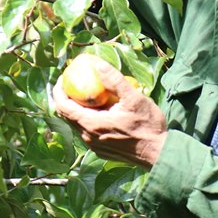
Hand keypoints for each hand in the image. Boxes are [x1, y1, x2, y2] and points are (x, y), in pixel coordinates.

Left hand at [53, 57, 167, 168]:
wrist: (159, 153)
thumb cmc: (148, 126)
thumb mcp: (134, 98)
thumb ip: (114, 81)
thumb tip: (98, 65)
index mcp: (92, 124)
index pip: (63, 106)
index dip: (59, 91)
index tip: (63, 77)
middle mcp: (88, 137)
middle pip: (66, 115)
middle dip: (66, 97)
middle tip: (73, 82)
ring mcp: (93, 146)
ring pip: (76, 124)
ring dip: (77, 108)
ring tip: (87, 94)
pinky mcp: (101, 150)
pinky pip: (86, 132)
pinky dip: (86, 118)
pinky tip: (100, 110)